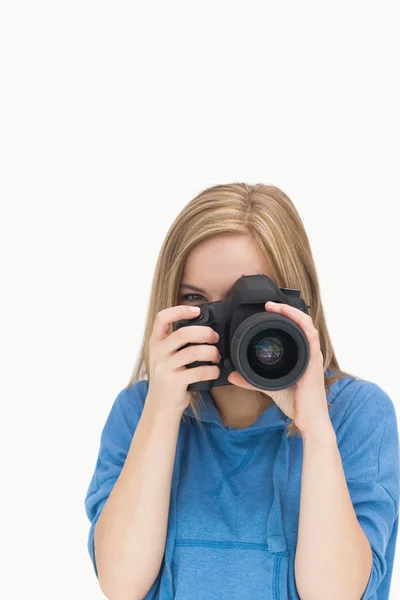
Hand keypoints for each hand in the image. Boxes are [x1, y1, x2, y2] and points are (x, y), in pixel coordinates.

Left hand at [227, 301, 331, 436]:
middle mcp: (307, 352)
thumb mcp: (267, 387)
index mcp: (299, 355)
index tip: (267, 309)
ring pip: (307, 325)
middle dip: (286, 309)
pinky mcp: (313, 362)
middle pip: (301, 322)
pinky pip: (311, 338)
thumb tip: (232, 375)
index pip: (294, 328)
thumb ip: (250, 380)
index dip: (284, 316)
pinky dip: (303, 326)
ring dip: (293, 313)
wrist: (308, 419)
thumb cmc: (295, 403)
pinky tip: (294, 320)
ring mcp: (312, 356)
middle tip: (269, 304)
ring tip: (278, 306)